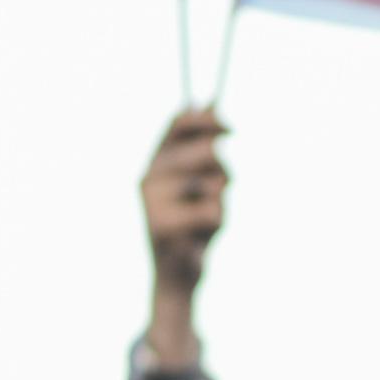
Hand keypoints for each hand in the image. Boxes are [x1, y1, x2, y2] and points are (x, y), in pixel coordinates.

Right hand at [141, 109, 228, 292]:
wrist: (175, 278)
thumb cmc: (192, 228)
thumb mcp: (199, 183)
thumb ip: (202, 148)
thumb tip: (212, 102)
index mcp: (155, 162)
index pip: (179, 122)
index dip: (208, 118)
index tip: (231, 128)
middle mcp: (148, 176)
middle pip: (207, 150)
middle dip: (224, 172)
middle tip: (216, 196)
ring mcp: (153, 200)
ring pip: (214, 183)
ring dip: (221, 202)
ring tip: (205, 221)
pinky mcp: (162, 224)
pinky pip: (213, 210)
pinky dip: (217, 225)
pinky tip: (201, 237)